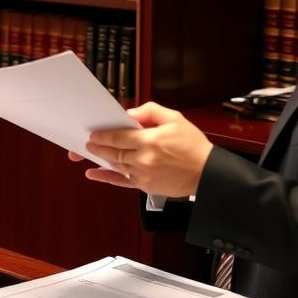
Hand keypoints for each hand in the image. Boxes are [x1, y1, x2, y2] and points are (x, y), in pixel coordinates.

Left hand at [82, 102, 212, 198]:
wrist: (207, 173)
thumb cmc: (193, 145)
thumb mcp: (175, 118)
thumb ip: (150, 111)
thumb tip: (129, 113)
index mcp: (151, 141)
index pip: (119, 137)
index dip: (103, 136)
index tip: (94, 134)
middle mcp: (144, 159)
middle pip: (114, 152)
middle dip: (99, 148)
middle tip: (89, 144)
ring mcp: (144, 175)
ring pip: (117, 166)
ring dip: (103, 159)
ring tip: (94, 153)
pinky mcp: (146, 186)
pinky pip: (122, 181)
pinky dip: (106, 178)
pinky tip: (94, 174)